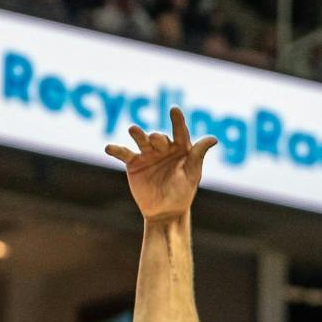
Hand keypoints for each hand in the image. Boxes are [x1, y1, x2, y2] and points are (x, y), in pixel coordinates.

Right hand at [106, 107, 217, 223]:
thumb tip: (213, 138)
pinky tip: (109, 148)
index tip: (174, 110)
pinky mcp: (133, 163)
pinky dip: (116, 150)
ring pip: (142, 139)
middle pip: (159, 137)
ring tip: (133, 130)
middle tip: (158, 145)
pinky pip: (124, 153)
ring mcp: (147, 154)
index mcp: (181, 148)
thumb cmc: (183, 192)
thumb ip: (198, 155)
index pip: (180, 131)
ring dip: (137, 134)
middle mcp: (163, 148)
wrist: (166, 211)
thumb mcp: (192, 174)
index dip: (177, 121)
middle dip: (158, 139)